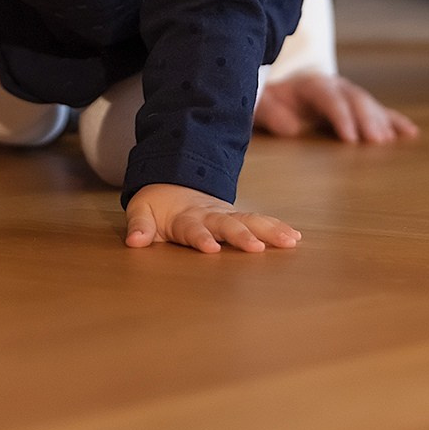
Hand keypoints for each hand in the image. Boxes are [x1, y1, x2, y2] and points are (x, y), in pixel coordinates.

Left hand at [124, 182, 300, 253]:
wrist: (173, 180)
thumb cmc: (157, 204)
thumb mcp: (140, 211)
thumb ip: (139, 227)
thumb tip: (134, 241)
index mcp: (185, 217)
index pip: (194, 229)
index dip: (201, 238)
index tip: (211, 249)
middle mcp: (210, 215)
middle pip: (228, 224)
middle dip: (242, 235)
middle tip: (257, 247)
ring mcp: (226, 215)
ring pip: (250, 220)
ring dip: (269, 230)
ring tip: (290, 241)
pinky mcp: (237, 217)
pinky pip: (259, 221)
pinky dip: (276, 227)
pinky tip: (295, 238)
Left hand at [255, 72, 418, 144]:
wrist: (276, 94)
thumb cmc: (269, 104)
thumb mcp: (261, 106)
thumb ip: (271, 113)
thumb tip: (291, 127)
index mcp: (310, 84)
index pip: (329, 97)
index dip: (341, 116)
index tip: (350, 139)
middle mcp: (334, 85)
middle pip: (354, 99)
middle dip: (366, 120)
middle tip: (376, 142)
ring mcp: (349, 94)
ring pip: (369, 105)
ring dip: (382, 122)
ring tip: (389, 142)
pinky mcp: (358, 107)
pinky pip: (380, 112)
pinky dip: (395, 121)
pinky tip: (410, 134)